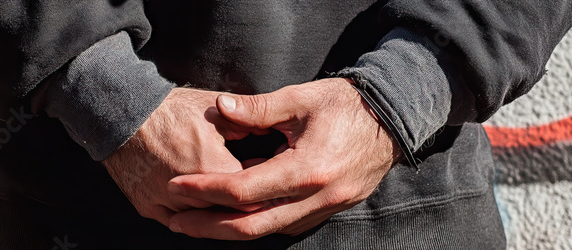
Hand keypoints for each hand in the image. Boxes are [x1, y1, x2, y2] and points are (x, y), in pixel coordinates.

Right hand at [102, 88, 266, 226]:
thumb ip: (250, 121)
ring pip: (204, 222)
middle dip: (243, 203)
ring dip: (218, 213)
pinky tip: (201, 205)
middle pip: (230, 212)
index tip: (268, 179)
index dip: (263, 186)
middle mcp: (190, 192)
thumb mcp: (215, 109)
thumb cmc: (171, 108)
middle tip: (253, 192)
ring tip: (228, 197)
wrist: (122, 113)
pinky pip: (177, 222)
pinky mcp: (149, 207)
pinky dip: (191, 217)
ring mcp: (167, 203)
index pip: (252, 193)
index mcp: (213, 167)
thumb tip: (277, 129)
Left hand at [166, 78, 400, 239]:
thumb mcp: (301, 98)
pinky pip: (287, 225)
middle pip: (251, 226)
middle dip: (209, 226)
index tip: (176, 186)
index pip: (243, 191)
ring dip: (230, 229)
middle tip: (176, 221)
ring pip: (268, 231)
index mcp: (306, 169)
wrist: (395, 119)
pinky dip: (257, 223)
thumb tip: (221, 107)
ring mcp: (325, 208)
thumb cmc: (347, 104)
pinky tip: (235, 216)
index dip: (205, 190)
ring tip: (197, 222)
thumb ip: (258, 108)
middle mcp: (316, 197)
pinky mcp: (329, 209)